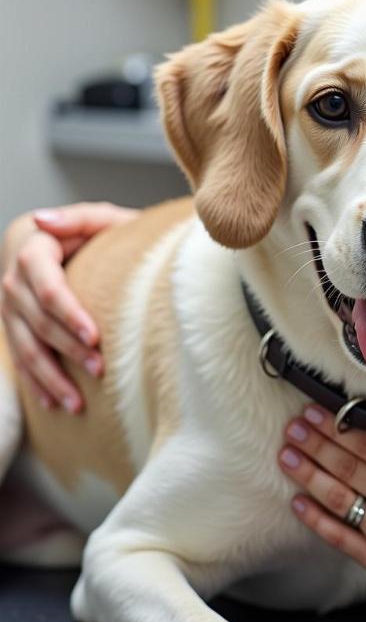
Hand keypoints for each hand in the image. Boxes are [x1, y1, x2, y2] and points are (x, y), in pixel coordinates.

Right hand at [0, 202, 137, 411]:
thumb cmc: (90, 230)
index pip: (48, 288)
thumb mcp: (96, 217)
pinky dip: (36, 383)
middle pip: (38, 322)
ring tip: (78, 403)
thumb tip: (42, 219)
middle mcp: (13, 282)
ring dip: (51, 377)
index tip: (95, 337)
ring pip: (26, 347)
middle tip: (100, 370)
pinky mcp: (13, 327)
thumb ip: (77, 217)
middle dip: (68, 349)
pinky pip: (20, 359)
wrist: (61, 242)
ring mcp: (8, 308)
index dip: (70, 314)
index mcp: (34, 251)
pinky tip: (54, 404)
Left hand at [277, 368, 365, 610]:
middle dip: (314, 444)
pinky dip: (314, 519)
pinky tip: (296, 502)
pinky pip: (338, 536)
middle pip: (346, 466)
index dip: (337, 427)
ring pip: (337, 498)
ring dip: (307, 474)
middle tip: (291, 427)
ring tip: (285, 455)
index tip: (313, 411)